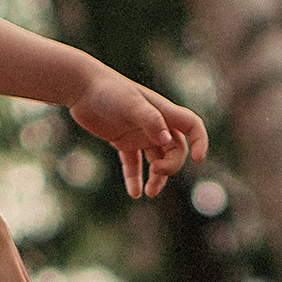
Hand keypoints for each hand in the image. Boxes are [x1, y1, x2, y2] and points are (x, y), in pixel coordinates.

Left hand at [66, 71, 207, 198]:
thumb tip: (166, 142)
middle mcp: (155, 125)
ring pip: (156, 160)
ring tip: (149, 193)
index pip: (192, 126)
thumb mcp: (130, 104)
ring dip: (157, 178)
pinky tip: (134, 193)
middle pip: (175, 150)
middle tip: (156, 172)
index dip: (200, 142)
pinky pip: (133, 163)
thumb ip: (149, 120)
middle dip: (171, 165)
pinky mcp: (122, 141)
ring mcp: (139, 134)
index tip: (198, 159)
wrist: (82, 88)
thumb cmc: (108, 91)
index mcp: (163, 112)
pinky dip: (134, 178)